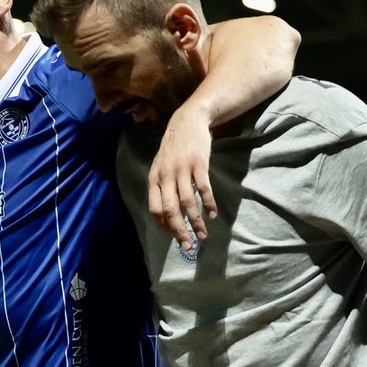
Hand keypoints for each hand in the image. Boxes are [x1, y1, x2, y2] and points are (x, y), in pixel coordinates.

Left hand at [148, 106, 217, 251]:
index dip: (165, 227)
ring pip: (188, 203)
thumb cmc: (174, 148)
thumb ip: (162, 186)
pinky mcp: (198, 164)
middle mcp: (165, 175)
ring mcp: (182, 169)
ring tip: (204, 234)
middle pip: (170, 210)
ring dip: (196, 221)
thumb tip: (167, 213)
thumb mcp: (160, 166)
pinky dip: (209, 204)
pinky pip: (204, 189)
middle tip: (189, 246)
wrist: (188, 120)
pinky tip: (213, 214)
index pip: (155, 210)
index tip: (176, 237)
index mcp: (154, 179)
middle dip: (180, 231)